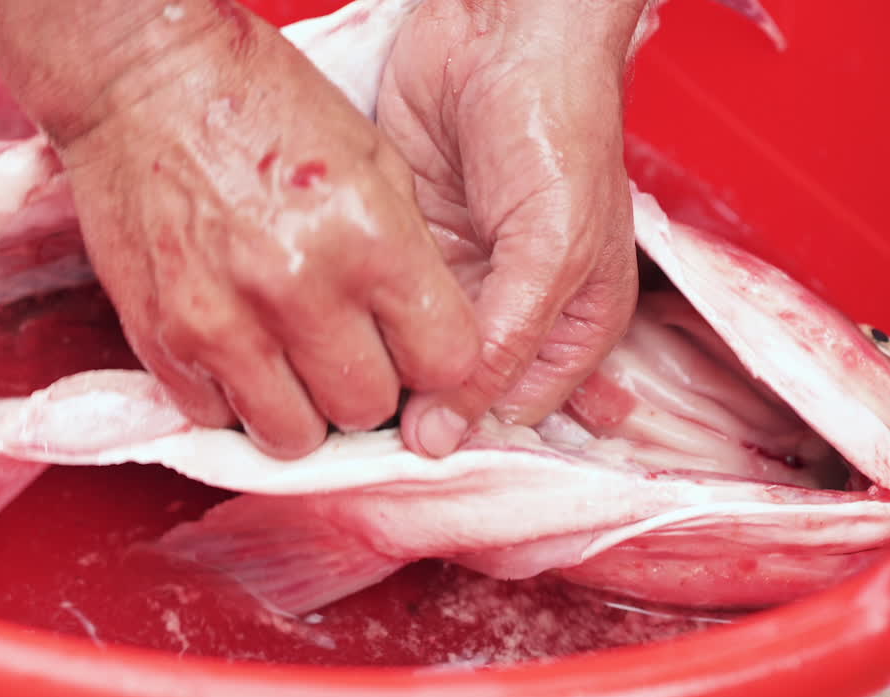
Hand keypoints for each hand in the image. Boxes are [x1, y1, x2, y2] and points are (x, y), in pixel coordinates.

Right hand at [0, 0, 483, 457]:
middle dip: (368, 386)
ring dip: (301, 411)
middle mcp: (300, 290)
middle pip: (369, 409)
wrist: (144, 79)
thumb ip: (405, 257)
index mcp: (371, 240)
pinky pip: (217, 417)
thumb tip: (421, 340)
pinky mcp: (163, 338)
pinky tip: (236, 351)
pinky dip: (231, 398)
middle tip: (348, 350)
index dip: (437, 360)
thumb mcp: (373, 160)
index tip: (417, 349)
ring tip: (292, 365)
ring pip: (294, 437)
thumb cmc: (262, 104)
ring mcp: (225, 323)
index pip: (446, 365)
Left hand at [376, 0, 642, 455]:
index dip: (463, 439)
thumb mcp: (551, 253)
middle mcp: (505, 313)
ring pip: (406, 360)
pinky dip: (350, 333)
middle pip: (455, 395)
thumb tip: (445, 435)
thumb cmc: (556, 129)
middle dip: (413, 418)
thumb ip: (503, 346)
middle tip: (358, 446)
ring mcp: (450, 283)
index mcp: (567, 325)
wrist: (500, 35)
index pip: (513, 414)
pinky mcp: (400, 252)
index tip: (406, 460)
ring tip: (332, 410)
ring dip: (374, 382)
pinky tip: (323, 353)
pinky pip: (371, 311)